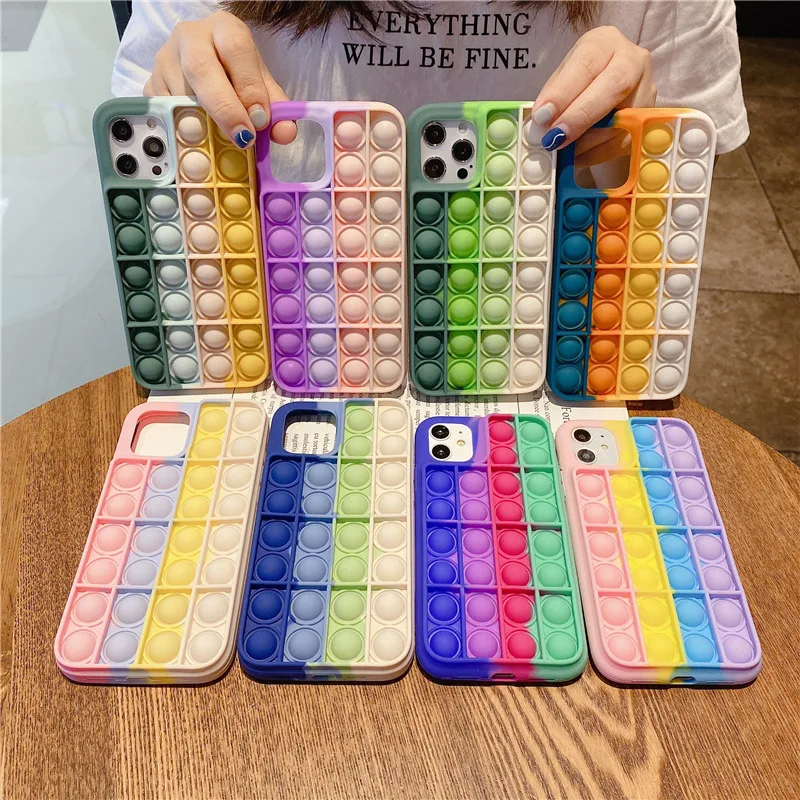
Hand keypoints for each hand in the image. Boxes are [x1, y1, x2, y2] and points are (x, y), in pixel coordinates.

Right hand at [144, 10, 295, 147]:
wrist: (207, 65)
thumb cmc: (238, 77)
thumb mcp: (262, 88)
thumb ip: (277, 110)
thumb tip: (285, 133)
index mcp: (224, 29)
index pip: (235, 49)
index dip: (249, 87)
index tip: (260, 120)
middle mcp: (190, 37)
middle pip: (201, 69)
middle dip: (224, 108)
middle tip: (242, 138)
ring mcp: (165, 59)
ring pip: (180, 95)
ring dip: (203, 125)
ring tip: (222, 145)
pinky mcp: (151, 84)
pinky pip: (164, 112)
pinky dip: (182, 131)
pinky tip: (198, 141)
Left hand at [532, 26, 655, 165]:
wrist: (606, 86)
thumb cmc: (579, 81)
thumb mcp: (562, 79)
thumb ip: (552, 98)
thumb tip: (541, 126)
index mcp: (605, 43)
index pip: (586, 63)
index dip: (564, 92)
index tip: (543, 116)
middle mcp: (633, 60)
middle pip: (614, 85)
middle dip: (581, 115)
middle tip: (555, 137)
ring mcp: (646, 89)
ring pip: (623, 117)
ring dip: (587, 141)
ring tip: (563, 150)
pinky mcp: (648, 118)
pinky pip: (624, 141)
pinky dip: (597, 153)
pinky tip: (578, 156)